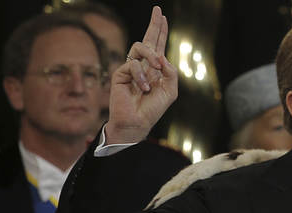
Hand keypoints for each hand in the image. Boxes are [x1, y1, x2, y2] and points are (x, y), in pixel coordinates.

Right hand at [106, 6, 177, 144]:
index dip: (160, 32)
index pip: (158, 46)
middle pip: (148, 39)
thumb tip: (162, 56)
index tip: (162, 17)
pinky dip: (141, 76)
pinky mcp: (120, 73)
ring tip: (156, 69)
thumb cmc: (153, 109)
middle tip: (157, 10)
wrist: (137, 122)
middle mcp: (143, 65)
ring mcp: (131, 68)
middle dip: (154, 24)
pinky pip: (133, 65)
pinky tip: (143, 88)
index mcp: (155, 69)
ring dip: (152, 56)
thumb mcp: (170, 90)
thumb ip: (171, 72)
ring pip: (141, 47)